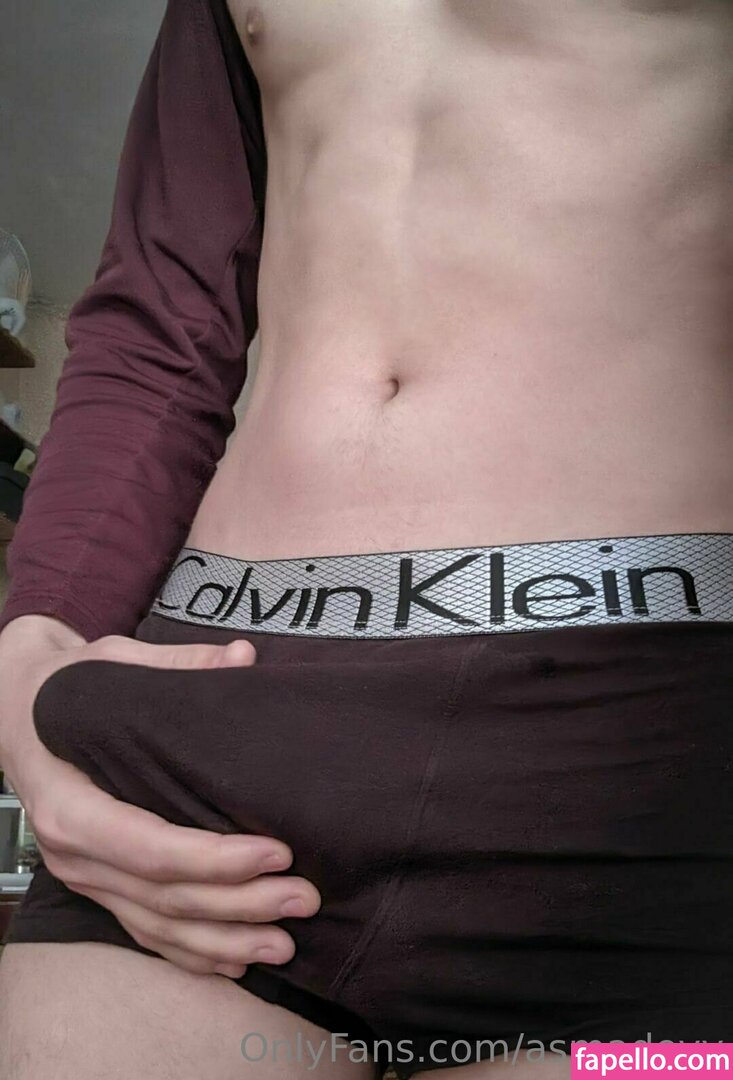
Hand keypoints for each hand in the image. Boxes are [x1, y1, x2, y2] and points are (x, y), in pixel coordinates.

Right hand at [0, 615, 320, 976]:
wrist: (14, 712)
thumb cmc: (65, 687)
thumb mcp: (112, 663)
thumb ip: (177, 665)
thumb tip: (243, 657)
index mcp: (71, 801)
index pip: (148, 846)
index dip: (214, 858)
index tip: (277, 852)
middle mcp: (73, 851)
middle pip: (162, 895)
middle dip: (238, 903)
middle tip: (304, 898)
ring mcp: (83, 876)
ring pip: (157, 924)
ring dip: (224, 939)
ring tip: (285, 944)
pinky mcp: (97, 885)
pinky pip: (145, 930)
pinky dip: (192, 952)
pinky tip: (238, 958)